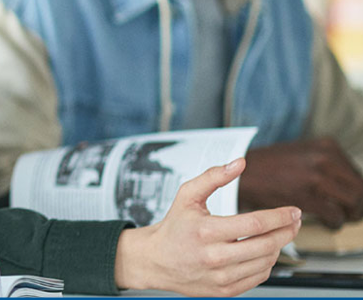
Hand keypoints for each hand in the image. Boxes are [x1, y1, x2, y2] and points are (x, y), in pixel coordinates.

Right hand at [114, 158, 301, 296]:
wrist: (155, 260)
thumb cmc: (174, 227)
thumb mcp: (187, 196)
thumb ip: (213, 177)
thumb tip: (239, 164)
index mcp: (206, 231)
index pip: (256, 223)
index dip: (281, 216)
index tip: (293, 211)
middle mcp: (214, 257)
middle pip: (267, 244)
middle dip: (288, 231)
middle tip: (294, 222)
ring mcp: (221, 277)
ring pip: (267, 262)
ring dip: (278, 246)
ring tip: (276, 235)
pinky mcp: (225, 290)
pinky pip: (259, 277)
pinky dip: (267, 263)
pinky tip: (262, 252)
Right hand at [240, 138, 362, 227]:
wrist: (243, 173)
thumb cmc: (271, 167)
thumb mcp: (304, 154)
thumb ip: (327, 164)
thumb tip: (348, 184)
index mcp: (327, 147)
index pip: (357, 175)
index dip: (357, 192)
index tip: (353, 202)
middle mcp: (325, 158)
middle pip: (359, 189)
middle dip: (356, 205)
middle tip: (350, 214)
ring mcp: (317, 175)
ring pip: (353, 203)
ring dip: (348, 215)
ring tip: (339, 219)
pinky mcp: (307, 195)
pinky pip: (335, 215)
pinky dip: (334, 223)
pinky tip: (327, 222)